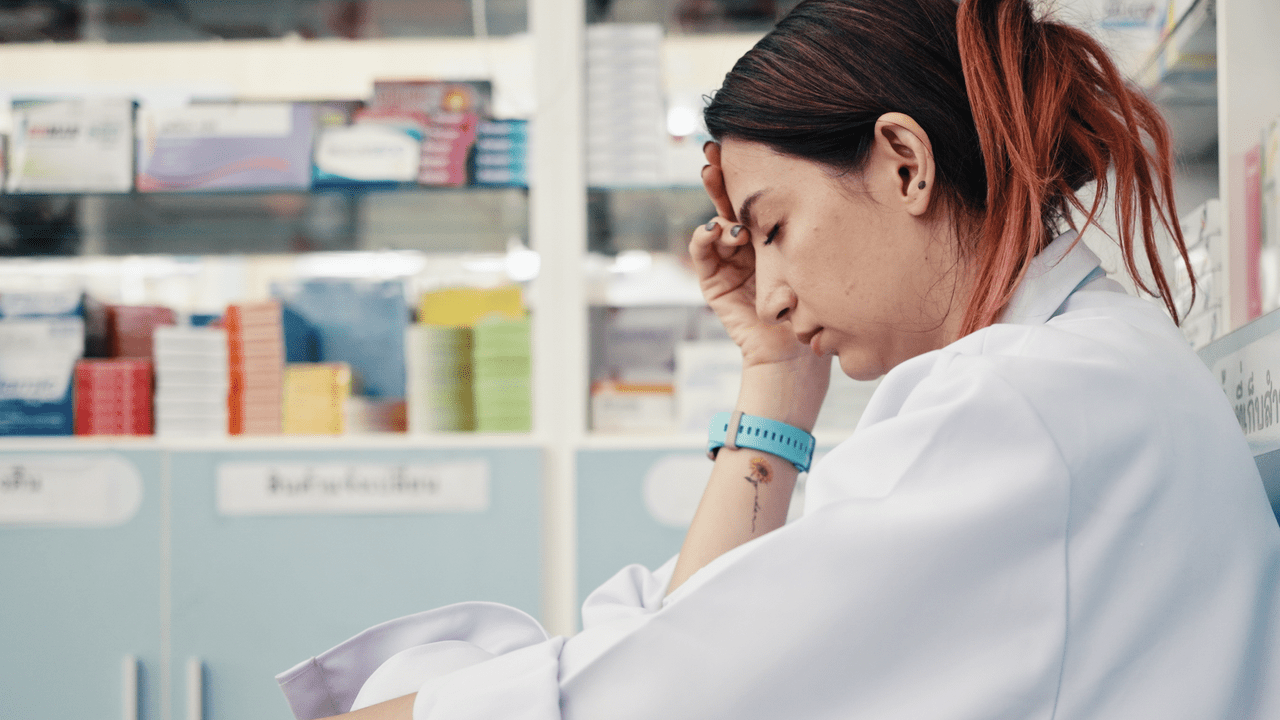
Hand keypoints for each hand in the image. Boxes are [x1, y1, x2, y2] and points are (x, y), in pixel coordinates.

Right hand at [690, 143, 814, 368]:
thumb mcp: (811, 256)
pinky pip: (702, 254)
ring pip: (714, 223)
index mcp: (771, 236)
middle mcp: (747, 246)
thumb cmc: (813, 305)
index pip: (754, 197)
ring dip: (712, 205)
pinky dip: (703, 238)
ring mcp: (728, 262)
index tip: (741, 143)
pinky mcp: (714, 283)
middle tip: (714, 151)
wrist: (794, 351)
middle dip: (720, 176)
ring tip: (719, 194)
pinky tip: (713, 229)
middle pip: (728, 202)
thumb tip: (820, 177)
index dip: (744, 172)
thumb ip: (804, 228)